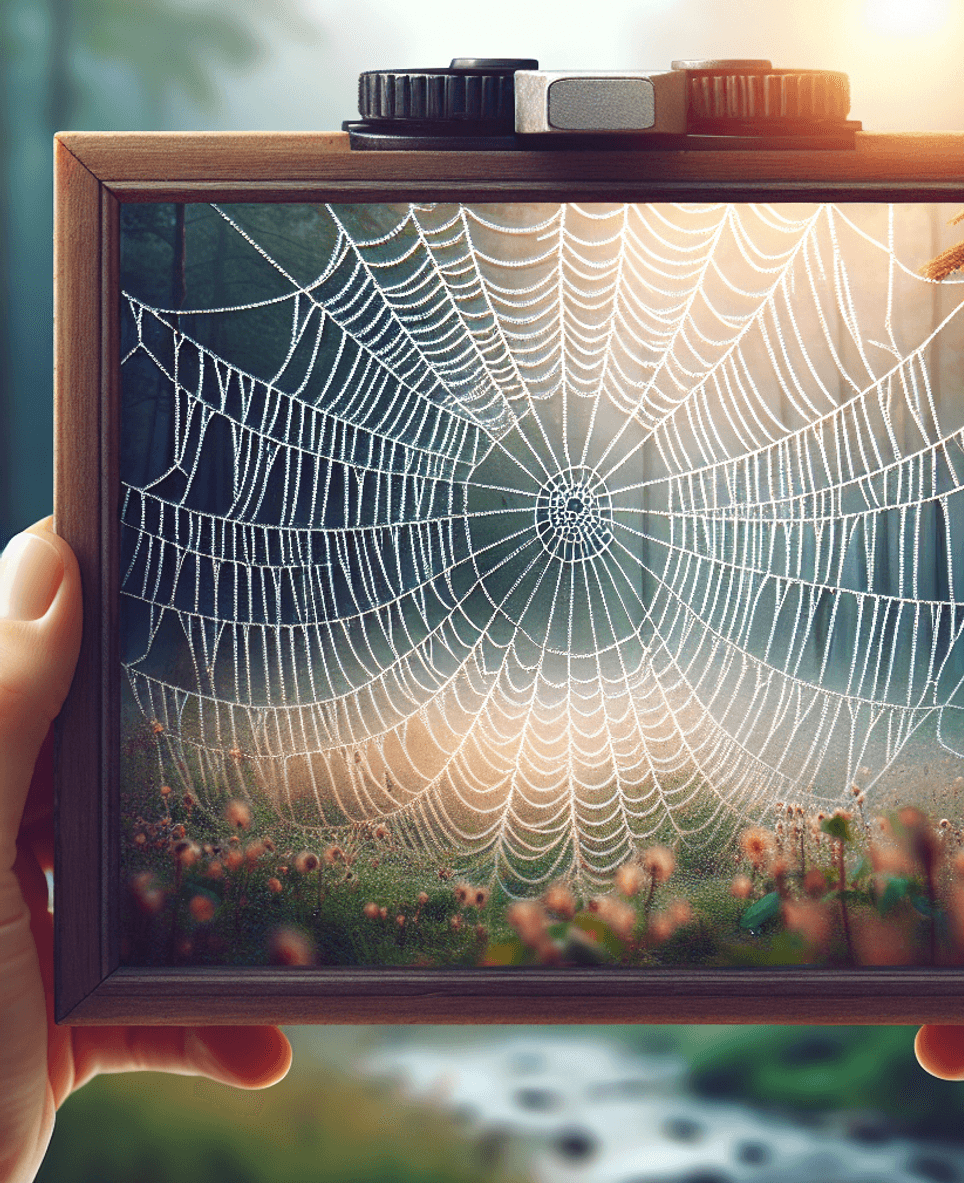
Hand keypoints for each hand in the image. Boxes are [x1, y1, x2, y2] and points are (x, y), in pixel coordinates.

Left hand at [0, 518, 291, 1182]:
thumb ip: (2, 720)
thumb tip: (47, 564)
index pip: (32, 682)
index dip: (97, 618)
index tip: (189, 568)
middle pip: (108, 785)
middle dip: (192, 789)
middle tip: (282, 752)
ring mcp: (27, 944)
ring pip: (147, 895)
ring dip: (221, 926)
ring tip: (286, 933)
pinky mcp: (60, 1024)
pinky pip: (153, 1003)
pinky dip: (211, 1027)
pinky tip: (259, 1047)